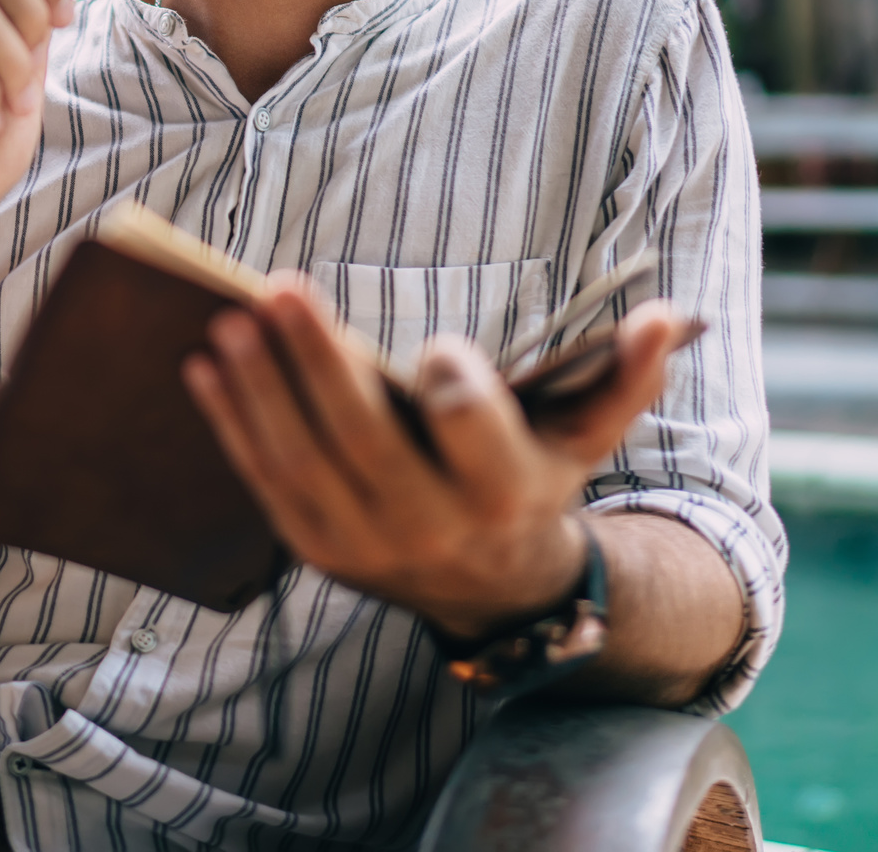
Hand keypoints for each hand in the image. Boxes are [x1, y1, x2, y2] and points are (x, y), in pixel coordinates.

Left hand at [183, 281, 697, 639]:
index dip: (457, 386)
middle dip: (317, 361)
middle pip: (362, 437)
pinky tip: (206, 366)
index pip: (470, 427)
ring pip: (300, 459)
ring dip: (258, 387)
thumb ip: (628, 375)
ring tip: (229, 319)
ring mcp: (363, 542)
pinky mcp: (314, 547)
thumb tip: (671, 316)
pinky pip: (263, 480)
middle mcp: (429, 524)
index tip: (437, 344)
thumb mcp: (585, 436)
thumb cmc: (532, 479)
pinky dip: (232, 423)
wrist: (491, 588)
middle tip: (278, 288)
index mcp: (501, 489)